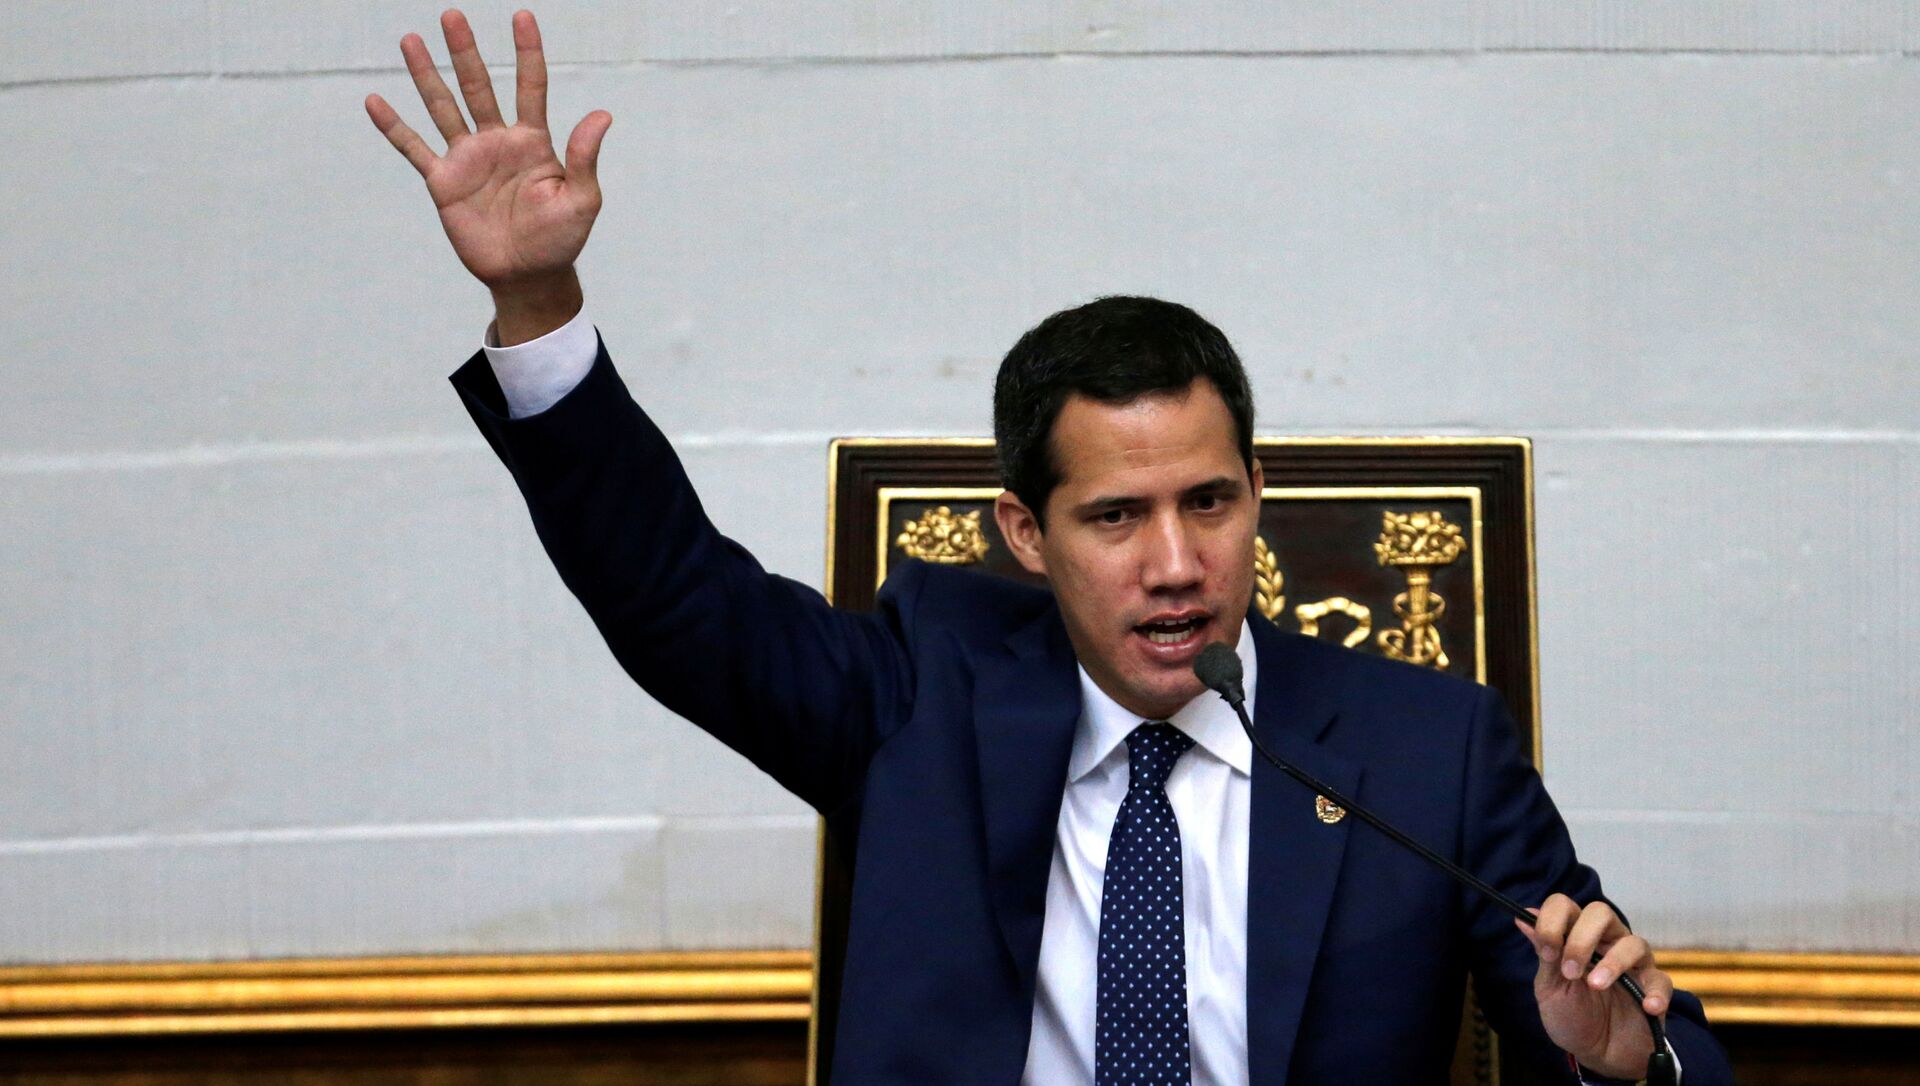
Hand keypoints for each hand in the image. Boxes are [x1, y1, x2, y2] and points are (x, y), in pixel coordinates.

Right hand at [365, 9, 608, 332]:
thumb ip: (584, 157)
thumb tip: (602, 114)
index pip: (531, 86)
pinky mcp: (443, 182)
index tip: (523, 16)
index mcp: (533, 141)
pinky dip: (394, 126)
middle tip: (452, 15)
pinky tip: (375, 101)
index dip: (528, 52)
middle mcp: (497, 142)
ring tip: (411, 39)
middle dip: (465, 52)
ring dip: (427, 75)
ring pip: (443, 107)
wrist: (528, 276)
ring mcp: (467, 159)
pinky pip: (414, 148)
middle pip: (478, 86)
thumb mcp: (582, 199)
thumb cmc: (560, 239)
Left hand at [1515, 894, 1672, 1078]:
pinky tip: (1646, 1006)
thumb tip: (1523, 917)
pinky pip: (1661, 981)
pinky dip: (1655, 992)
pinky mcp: (1654, 988)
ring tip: (1597, 986)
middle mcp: (1606, 943)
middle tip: (1571, 971)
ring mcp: (1633, 964)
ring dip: (1613, 962)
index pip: (1565, 906)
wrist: (1599, 1055)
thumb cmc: (1571, 1017)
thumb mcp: (1550, 987)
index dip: (1553, 921)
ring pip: (1633, 942)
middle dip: (1582, 938)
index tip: (1547, 950)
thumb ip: (1544, 953)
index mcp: (1575, 938)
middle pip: (1601, 912)